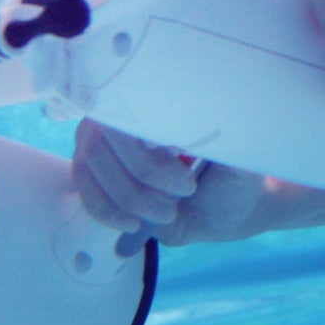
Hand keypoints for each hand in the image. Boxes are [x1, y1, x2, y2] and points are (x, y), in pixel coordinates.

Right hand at [71, 121, 268, 246]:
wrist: (224, 210)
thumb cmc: (230, 175)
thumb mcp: (238, 155)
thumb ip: (224, 136)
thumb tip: (212, 108)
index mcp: (155, 100)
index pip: (128, 104)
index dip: (149, 138)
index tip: (183, 159)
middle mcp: (119, 117)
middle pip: (105, 141)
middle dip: (146, 175)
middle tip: (187, 189)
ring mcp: (99, 146)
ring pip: (94, 169)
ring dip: (133, 198)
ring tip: (169, 210)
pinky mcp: (92, 177)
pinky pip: (87, 193)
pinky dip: (110, 212)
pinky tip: (134, 223)